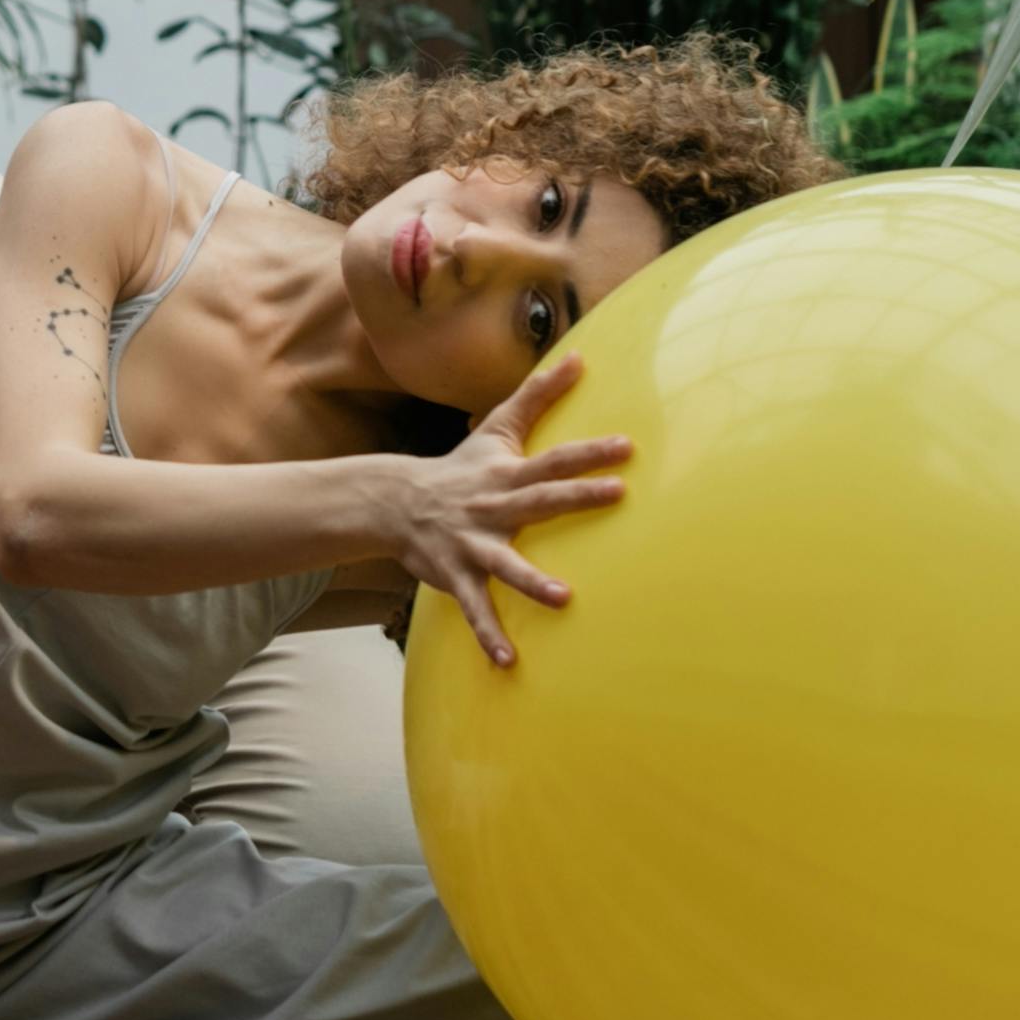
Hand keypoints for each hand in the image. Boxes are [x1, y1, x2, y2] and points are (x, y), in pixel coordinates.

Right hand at [386, 347, 629, 669]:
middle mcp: (493, 506)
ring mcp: (474, 543)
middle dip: (577, 496)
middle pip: (540, 499)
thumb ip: (538, 395)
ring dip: (533, 581)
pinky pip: (475, 609)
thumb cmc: (460, 468)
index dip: (589, 452)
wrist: (393, 502)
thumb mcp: (496, 429)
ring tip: (564, 598)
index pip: (554, 459)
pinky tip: (506, 662)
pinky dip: (488, 635)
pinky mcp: (456, 575)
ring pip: (506, 564)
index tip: (626, 447)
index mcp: (507, 474)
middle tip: (617, 493)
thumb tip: (580, 357)